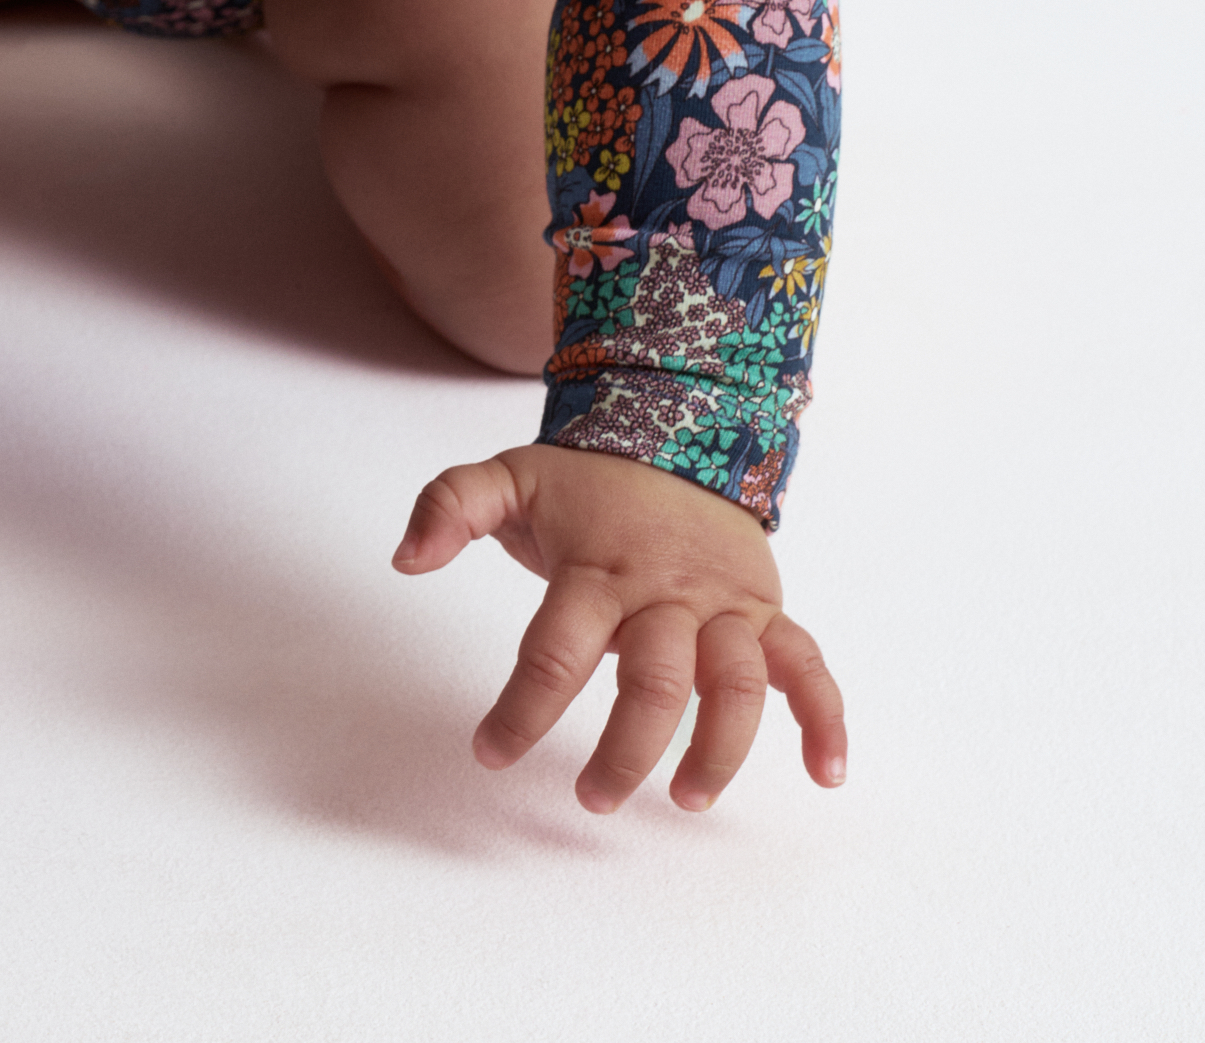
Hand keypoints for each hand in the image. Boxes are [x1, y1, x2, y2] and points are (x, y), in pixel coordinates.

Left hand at [395, 441, 845, 811]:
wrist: (679, 429)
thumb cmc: (586, 482)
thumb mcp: (509, 477)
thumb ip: (449, 506)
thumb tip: (404, 559)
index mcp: (599, 566)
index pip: (557, 649)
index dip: (522, 710)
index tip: (490, 755)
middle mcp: (666, 589)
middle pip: (655, 680)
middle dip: (624, 751)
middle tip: (592, 799)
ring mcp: (722, 603)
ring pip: (736, 681)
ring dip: (719, 749)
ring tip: (686, 799)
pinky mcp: (765, 611)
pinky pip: (808, 664)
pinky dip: (824, 719)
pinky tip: (824, 773)